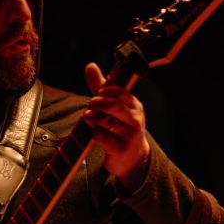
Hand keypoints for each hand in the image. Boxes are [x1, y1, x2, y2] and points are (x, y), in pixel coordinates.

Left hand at [82, 62, 150, 189]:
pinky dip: (95, 133)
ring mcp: (130, 136)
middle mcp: (135, 120)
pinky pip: (104, 138)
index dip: (107, 91)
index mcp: (135, 107)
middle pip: (114, 106)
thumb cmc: (121, 127)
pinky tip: (93, 132)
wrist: (132, 158)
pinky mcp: (121, 150)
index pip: (122, 93)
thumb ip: (101, 87)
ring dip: (93, 118)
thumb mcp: (114, 106)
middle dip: (98, 103)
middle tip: (91, 105)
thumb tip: (90, 66)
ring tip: (88, 117)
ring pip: (107, 122)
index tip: (98, 93)